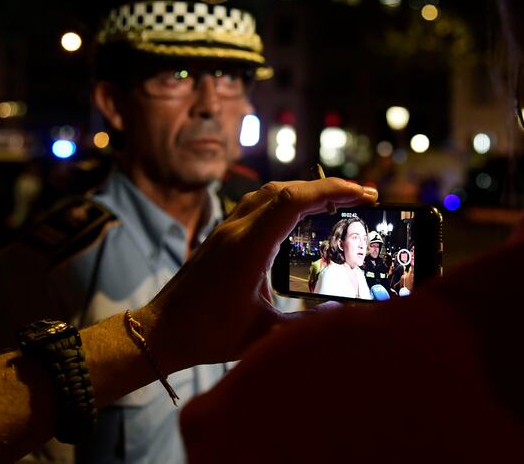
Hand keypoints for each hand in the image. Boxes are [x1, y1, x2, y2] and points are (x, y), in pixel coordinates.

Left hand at [139, 178, 377, 371]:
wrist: (160, 331)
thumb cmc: (207, 335)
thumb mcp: (262, 335)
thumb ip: (305, 326)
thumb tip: (343, 316)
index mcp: (247, 248)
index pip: (293, 201)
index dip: (331, 191)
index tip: (363, 195)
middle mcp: (236, 230)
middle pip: (285, 189)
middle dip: (327, 188)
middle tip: (362, 197)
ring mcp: (227, 229)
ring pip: (270, 192)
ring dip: (305, 190)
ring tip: (336, 201)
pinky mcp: (223, 235)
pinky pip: (259, 204)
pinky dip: (287, 200)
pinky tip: (301, 214)